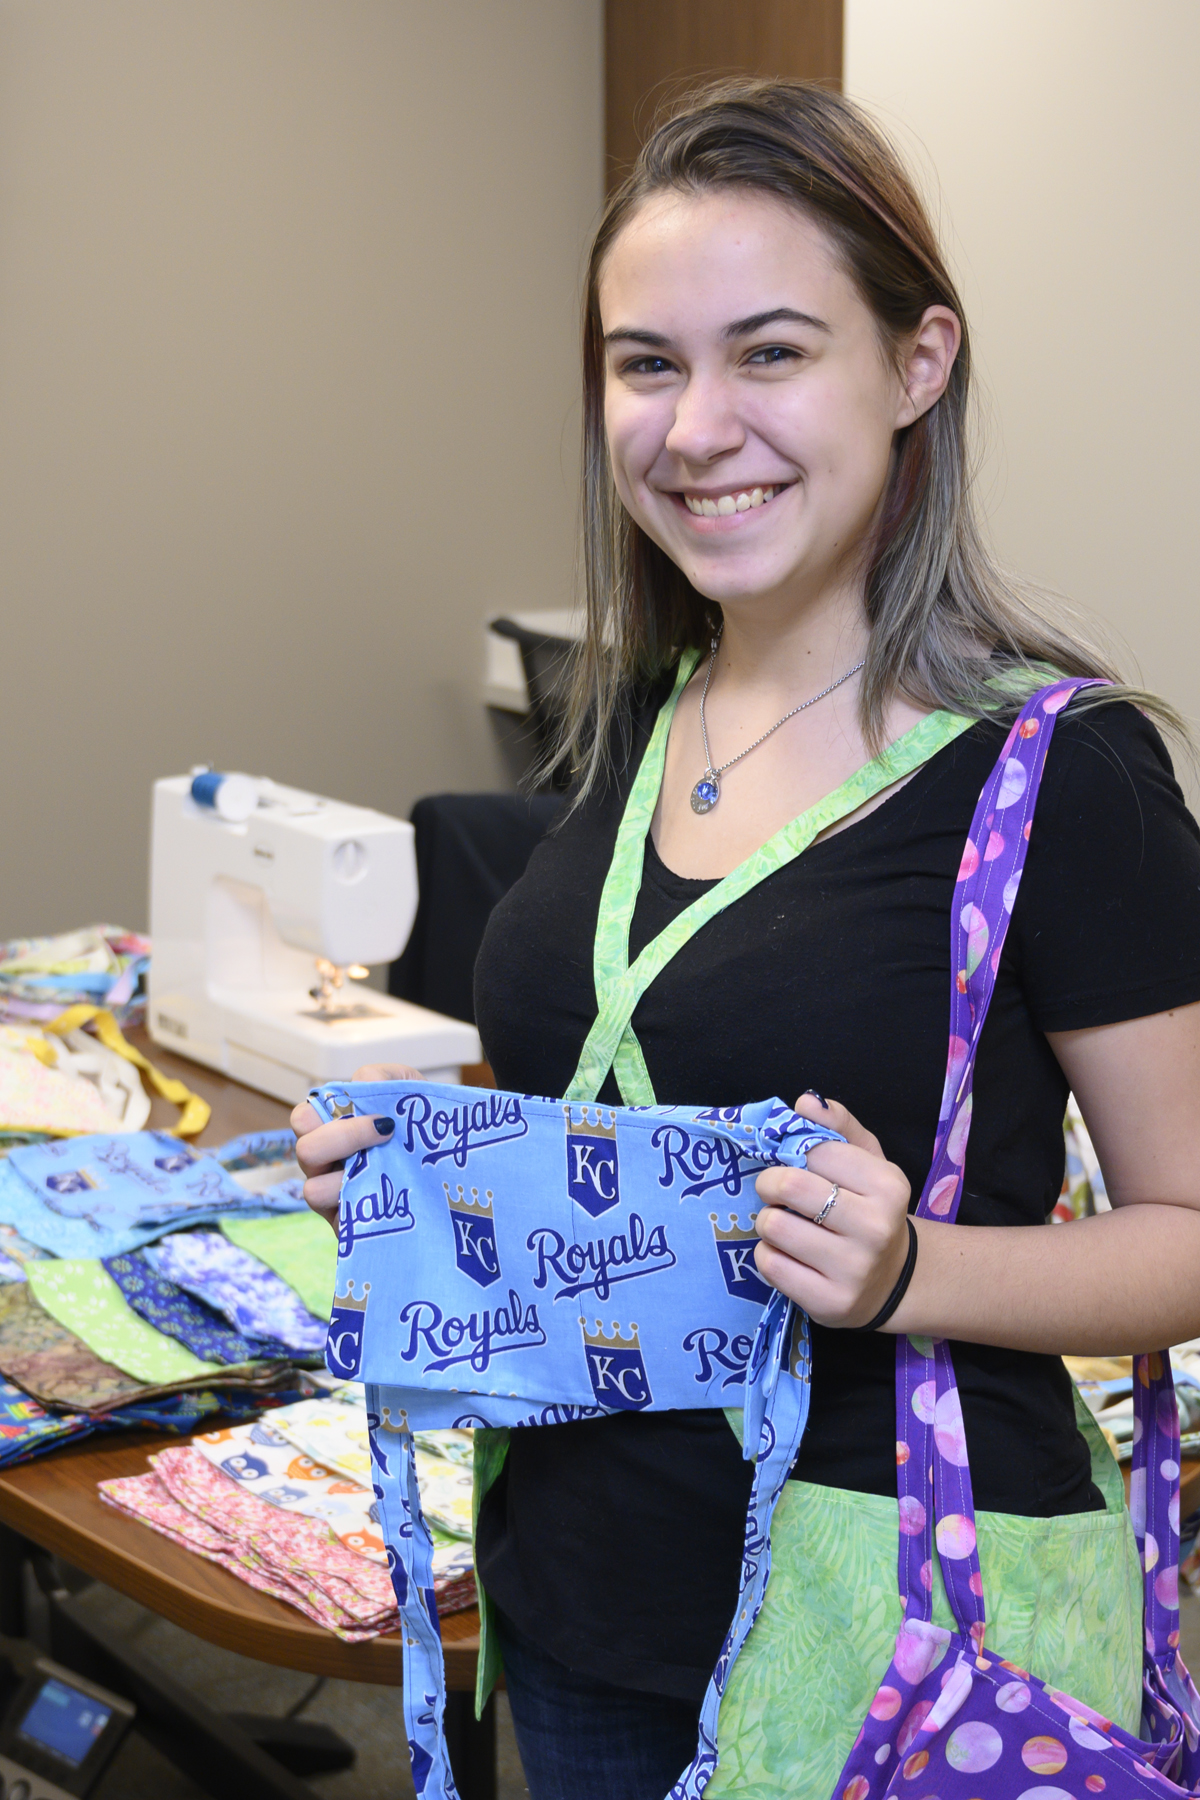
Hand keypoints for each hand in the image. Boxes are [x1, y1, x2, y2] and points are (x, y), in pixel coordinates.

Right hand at [290, 1063, 418, 1227]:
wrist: (458, 1174)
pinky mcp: (351, 1229)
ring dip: (350, 1176)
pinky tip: (391, 1194)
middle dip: (341, 1138)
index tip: (373, 1111)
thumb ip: (387, 1077)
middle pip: (305, 1150)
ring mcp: (336, 1199)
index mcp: (334, 1131)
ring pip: (313, 1190)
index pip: (304, 1118)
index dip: (327, 1111)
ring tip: (391, 1169)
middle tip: (384, 1134)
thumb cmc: (423, 1133)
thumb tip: (364, 1080)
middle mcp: (329, 1165)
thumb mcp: (412, 1094)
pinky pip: (339, 1223)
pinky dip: (360, 1205)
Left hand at [754, 1093, 911, 1327]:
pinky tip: (789, 1255)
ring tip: (785, 1225)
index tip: (798, 1165)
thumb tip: (805, 1102)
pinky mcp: (829, 1303)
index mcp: (888, 1185)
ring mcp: (853, 1270)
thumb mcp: (868, 1161)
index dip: (795, 1154)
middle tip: (776, 1193)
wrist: (894, 1280)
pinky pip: (769, 1264)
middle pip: (788, 1188)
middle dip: (770, 1185)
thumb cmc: (871, 1209)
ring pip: (773, 1227)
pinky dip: (768, 1254)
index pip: (814, 1151)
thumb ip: (838, 1125)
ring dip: (768, 1222)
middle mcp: (875, 1228)